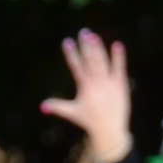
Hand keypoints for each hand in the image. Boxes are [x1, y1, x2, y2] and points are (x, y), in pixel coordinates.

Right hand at [40, 31, 134, 162]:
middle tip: (83, 32)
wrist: (110, 130)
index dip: (71, 53)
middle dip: (86, 46)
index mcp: (85, 87)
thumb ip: (57, 106)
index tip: (67, 41)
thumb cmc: (89, 120)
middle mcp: (97, 83)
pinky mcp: (121, 85)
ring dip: (98, 48)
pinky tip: (117, 45)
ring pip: (103, 62)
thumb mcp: (72, 112)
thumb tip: (42, 106)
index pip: (76, 66)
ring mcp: (109, 83)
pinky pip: (119, 68)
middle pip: (90, 60)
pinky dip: (118, 57)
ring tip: (94, 36)